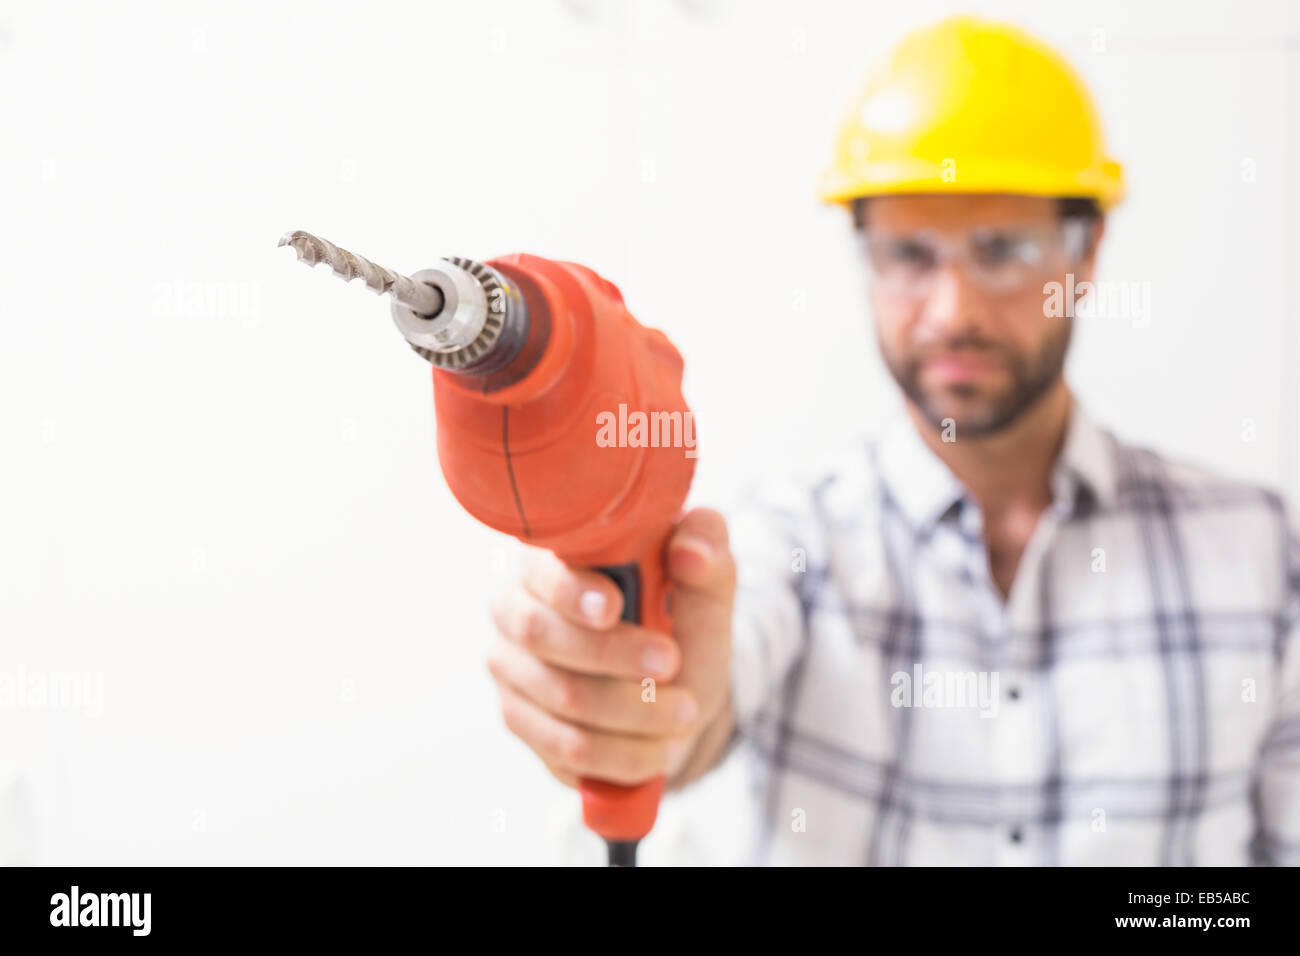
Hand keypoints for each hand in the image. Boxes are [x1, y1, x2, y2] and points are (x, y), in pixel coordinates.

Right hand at [486, 508, 735, 788]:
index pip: (541, 570)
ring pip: (562, 697)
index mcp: (552, 560)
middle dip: (613, 654)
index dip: (571, 590)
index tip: (614, 606)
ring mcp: (512, 670)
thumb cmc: (681, 623)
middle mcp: (515, 610)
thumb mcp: (706, 585)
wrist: (678, 690)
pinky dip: (623, 753)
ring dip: (634, 711)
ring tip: (683, 711)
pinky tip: (659, 747)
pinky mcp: (522, 723)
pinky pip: (567, 747)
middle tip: (672, 662)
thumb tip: (690, 551)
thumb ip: (707, 550)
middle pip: (539, 633)